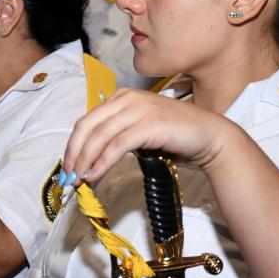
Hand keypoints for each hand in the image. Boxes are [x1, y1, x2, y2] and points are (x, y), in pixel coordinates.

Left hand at [63, 88, 234, 184]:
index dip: (74, 146)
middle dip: (75, 154)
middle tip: (69, 177)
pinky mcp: (149, 124)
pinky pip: (117, 145)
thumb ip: (118, 137)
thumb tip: (90, 160)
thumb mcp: (140, 132)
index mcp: (123, 97)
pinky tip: (96, 175)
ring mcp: (139, 109)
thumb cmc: (175, 138)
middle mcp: (128, 98)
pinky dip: (102, 162)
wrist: (209, 137)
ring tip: (80, 181)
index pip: (88, 121)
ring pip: (100, 136)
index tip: (68, 168)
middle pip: (88, 126)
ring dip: (86, 161)